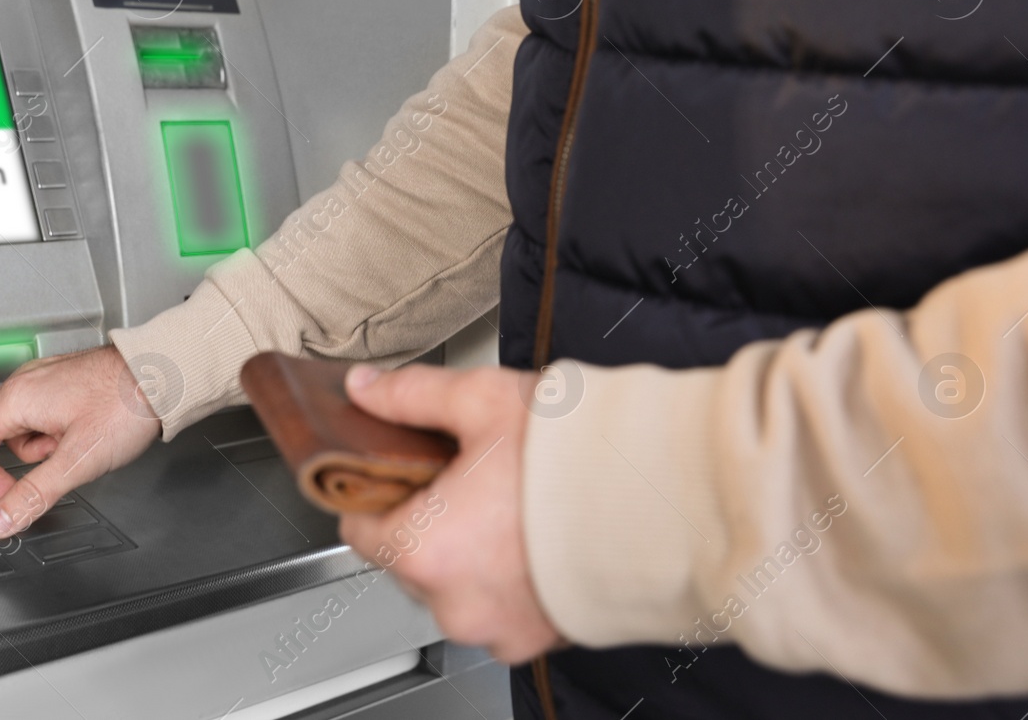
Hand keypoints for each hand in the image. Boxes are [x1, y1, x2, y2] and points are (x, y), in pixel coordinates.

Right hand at [0, 345, 161, 538]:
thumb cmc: (126, 404)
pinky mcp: (61, 381)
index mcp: (18, 401)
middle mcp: (24, 385)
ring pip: (10, 425)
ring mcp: (42, 379)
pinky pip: (33, 414)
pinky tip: (71, 441)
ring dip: (23, 452)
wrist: (165, 370)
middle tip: (4, 493)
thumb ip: (33, 493)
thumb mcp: (76, 461)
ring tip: (60, 459)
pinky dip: (42, 436)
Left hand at [337, 364, 562, 663]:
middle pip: (410, 556)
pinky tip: (537, 536)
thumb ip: (411, 396)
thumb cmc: (578, 458)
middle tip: (472, 475)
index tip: (401, 470)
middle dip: (431, 517)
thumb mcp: (481, 402)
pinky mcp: (538, 639)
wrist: (668, 501)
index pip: (359, 528)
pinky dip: (510, 578)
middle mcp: (453, 603)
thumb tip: (366, 389)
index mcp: (424, 549)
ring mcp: (497, 628)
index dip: (376, 491)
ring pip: (456, 584)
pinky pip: (502, 607)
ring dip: (471, 551)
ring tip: (513, 503)